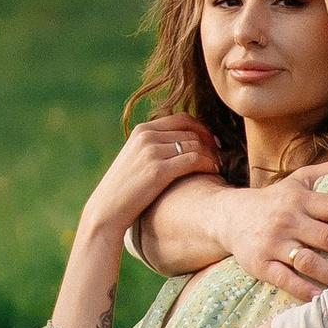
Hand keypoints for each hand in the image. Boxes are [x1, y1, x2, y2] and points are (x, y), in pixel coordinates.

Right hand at [77, 116, 221, 240]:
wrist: (107, 210)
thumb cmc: (124, 189)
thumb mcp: (135, 158)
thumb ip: (154, 146)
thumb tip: (183, 144)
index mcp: (141, 130)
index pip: (182, 118)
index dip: (202, 128)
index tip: (213, 142)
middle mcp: (146, 136)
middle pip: (191, 131)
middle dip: (210, 143)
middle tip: (220, 156)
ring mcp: (151, 152)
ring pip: (195, 145)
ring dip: (211, 155)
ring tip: (217, 167)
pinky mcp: (157, 170)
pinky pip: (192, 160)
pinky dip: (207, 164)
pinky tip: (213, 172)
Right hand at [220, 153, 327, 299]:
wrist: (230, 216)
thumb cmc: (275, 199)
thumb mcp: (299, 180)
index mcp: (299, 198)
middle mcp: (287, 219)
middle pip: (324, 235)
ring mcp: (273, 243)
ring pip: (306, 260)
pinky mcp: (260, 264)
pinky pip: (284, 279)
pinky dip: (302, 289)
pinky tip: (320, 298)